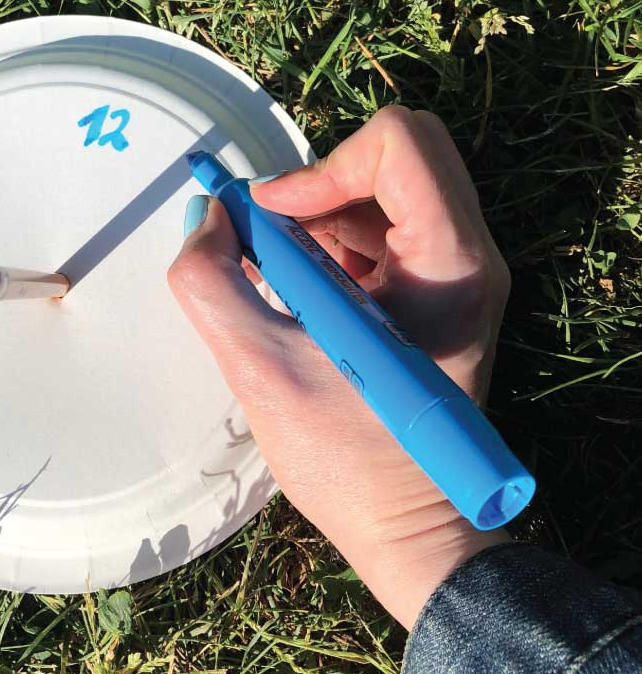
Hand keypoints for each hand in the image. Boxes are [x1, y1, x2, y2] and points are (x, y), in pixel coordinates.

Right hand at [168, 106, 512, 627]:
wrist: (410, 530)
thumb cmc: (348, 463)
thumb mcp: (260, 370)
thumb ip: (210, 283)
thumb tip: (206, 218)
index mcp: (450, 264)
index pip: (397, 144)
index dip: (320, 168)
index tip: (270, 220)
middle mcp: (468, 254)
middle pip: (398, 151)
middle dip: (319, 182)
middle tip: (271, 236)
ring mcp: (455, 271)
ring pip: (384, 186)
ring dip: (319, 214)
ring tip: (277, 276)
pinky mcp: (434, 289)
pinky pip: (381, 226)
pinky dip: (329, 239)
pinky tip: (299, 289)